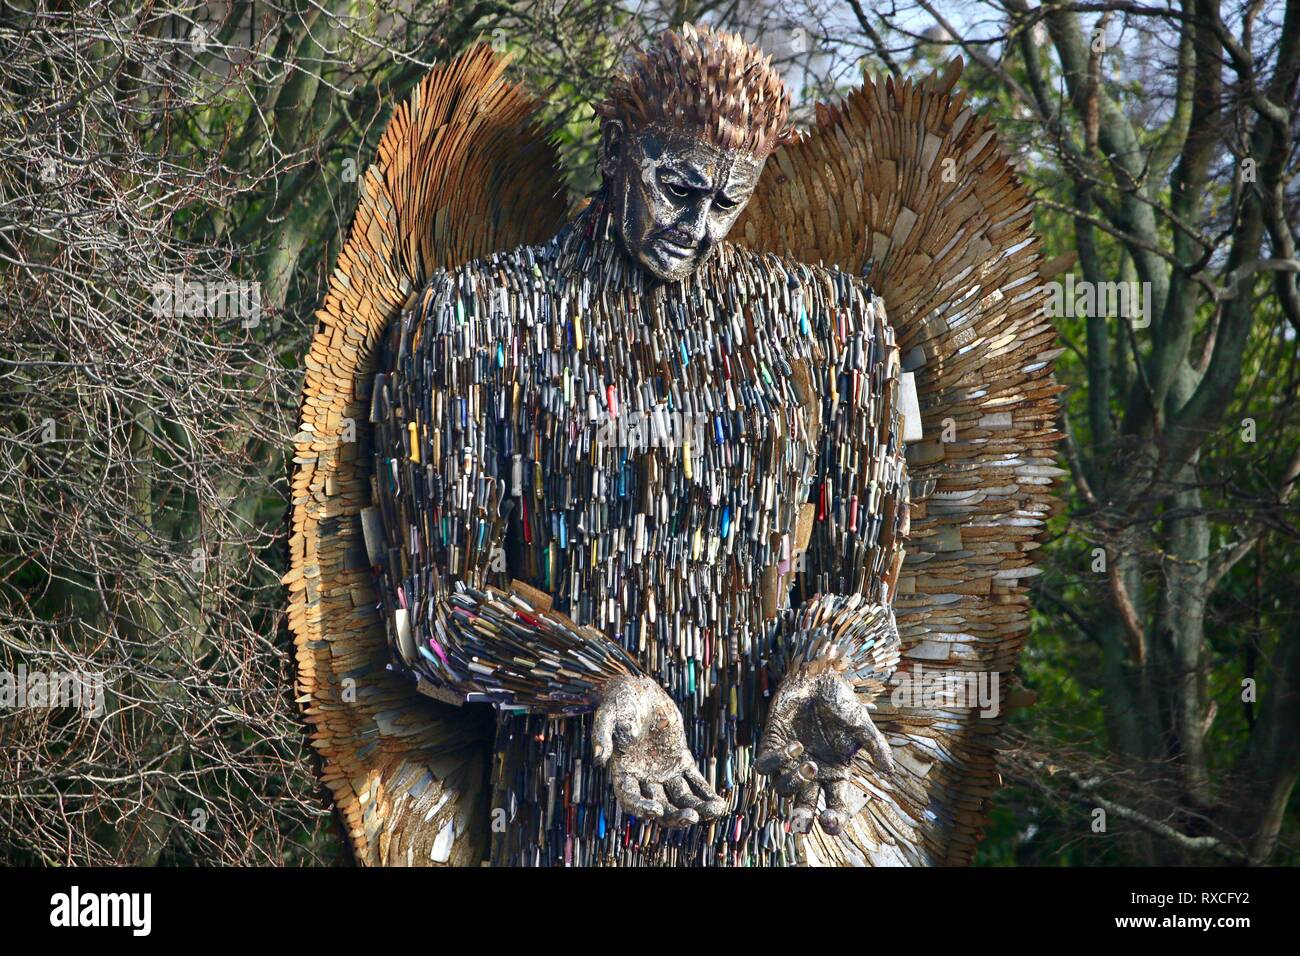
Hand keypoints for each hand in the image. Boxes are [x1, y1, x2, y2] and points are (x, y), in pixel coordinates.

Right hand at [592, 674, 726, 826]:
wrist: (640, 690)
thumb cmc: (620, 702)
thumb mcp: (608, 715)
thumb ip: (601, 735)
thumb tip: (599, 758)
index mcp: (624, 771)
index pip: (630, 798)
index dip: (641, 808)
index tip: (656, 811)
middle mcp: (644, 777)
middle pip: (660, 807)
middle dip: (675, 816)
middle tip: (692, 817)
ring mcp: (664, 770)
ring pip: (681, 798)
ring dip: (697, 808)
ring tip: (715, 810)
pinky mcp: (680, 759)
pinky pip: (694, 781)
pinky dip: (706, 793)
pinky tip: (719, 803)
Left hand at [755, 663, 893, 834]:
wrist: (816, 677)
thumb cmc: (840, 702)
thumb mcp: (862, 725)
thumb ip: (877, 748)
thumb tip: (890, 771)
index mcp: (835, 774)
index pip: (835, 806)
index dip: (833, 820)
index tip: (830, 821)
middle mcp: (812, 773)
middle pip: (804, 807)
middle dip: (802, 819)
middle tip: (803, 823)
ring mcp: (790, 761)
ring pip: (784, 789)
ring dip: (795, 782)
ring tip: (809, 763)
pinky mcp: (772, 746)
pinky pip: (765, 766)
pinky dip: (777, 762)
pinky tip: (794, 745)